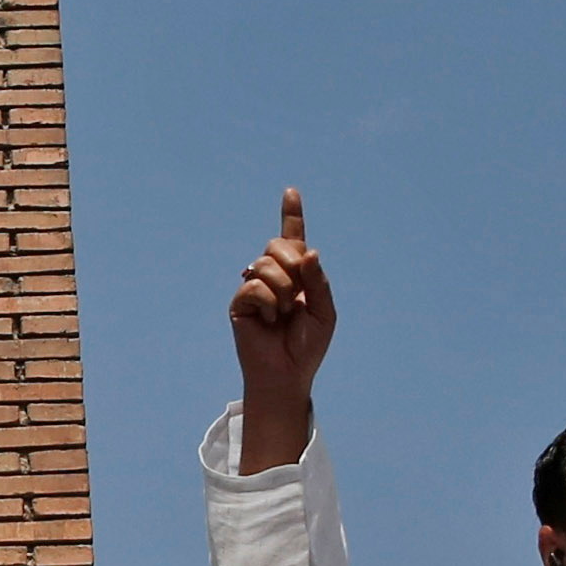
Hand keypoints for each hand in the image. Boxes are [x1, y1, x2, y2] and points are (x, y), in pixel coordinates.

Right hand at [227, 189, 334, 472]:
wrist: (288, 373)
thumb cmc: (307, 345)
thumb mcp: (324, 310)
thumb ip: (317, 280)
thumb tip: (307, 252)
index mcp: (297, 276)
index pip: (293, 240)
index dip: (291, 215)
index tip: (290, 192)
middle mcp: (273, 277)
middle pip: (277, 245)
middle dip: (292, 264)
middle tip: (298, 294)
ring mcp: (254, 288)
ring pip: (266, 264)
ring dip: (283, 290)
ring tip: (284, 314)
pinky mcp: (240, 303)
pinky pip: (254, 286)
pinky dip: (269, 302)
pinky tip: (270, 320)